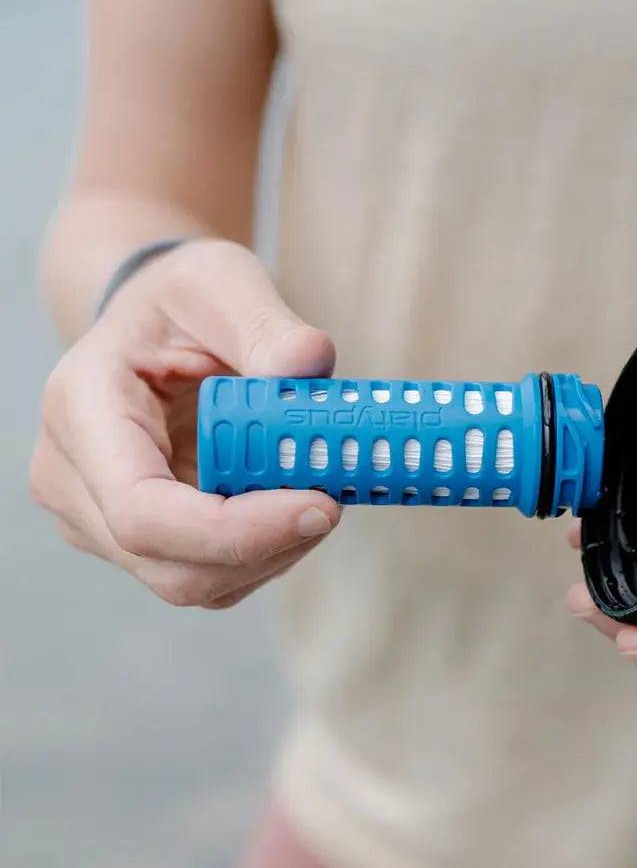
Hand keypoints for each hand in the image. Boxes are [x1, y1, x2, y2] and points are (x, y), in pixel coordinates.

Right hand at [30, 239, 341, 607]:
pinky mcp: (139, 546)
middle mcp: (70, 479)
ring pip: (196, 584)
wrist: (154, 328)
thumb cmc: (182, 302)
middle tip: (335, 502)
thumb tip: (308, 366)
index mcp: (80, 409)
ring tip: (315, 492)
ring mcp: (98, 523)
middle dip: (269, 547)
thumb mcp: (222, 282)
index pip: (143, 512)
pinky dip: (266, 554)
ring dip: (274, 553)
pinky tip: (291, 506)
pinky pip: (212, 578)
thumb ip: (265, 323)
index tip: (320, 505)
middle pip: (172, 567)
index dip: (236, 530)